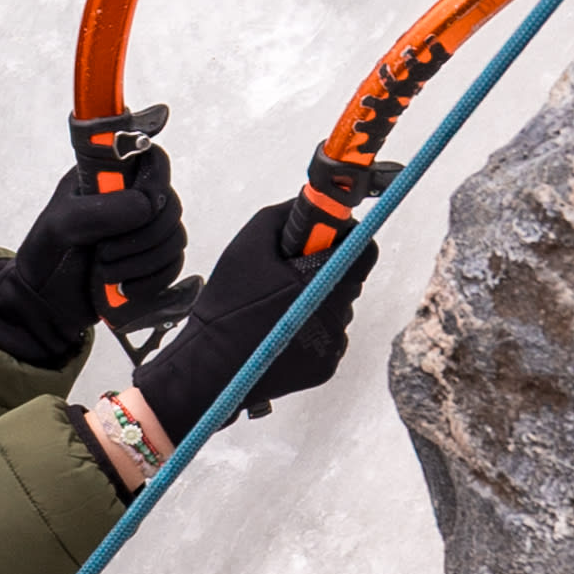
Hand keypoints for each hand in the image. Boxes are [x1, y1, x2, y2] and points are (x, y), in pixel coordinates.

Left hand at [0, 143, 187, 369]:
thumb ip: (98, 211)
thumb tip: (146, 206)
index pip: (153, 162)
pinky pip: (173, 266)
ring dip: (144, 262)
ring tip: (107, 274)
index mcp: (109, 179)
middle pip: (170, 205)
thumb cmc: (47, 258)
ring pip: (175, 238)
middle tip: (105, 253)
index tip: (142, 208)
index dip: (156, 182)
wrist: (45, 306)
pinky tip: (125, 289)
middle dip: (143, 236)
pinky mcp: (151, 263)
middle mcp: (132, 201)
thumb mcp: (60, 227)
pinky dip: (154, 280)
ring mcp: (144, 233)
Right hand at [134, 200, 366, 448]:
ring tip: (276, 309)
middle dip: (323, 272)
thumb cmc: (226, 307)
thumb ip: (284, 216)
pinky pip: (328, 338)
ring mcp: (334, 344)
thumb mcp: (247, 244)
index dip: (346, 239)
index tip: (324, 240)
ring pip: (337, 310)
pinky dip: (310, 331)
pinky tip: (279, 332)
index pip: (364, 250)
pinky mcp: (326, 367)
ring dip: (316, 303)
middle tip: (288, 276)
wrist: (209, 368)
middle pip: (347, 280)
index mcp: (322, 281)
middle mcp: (336, 314)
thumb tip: (311, 205)